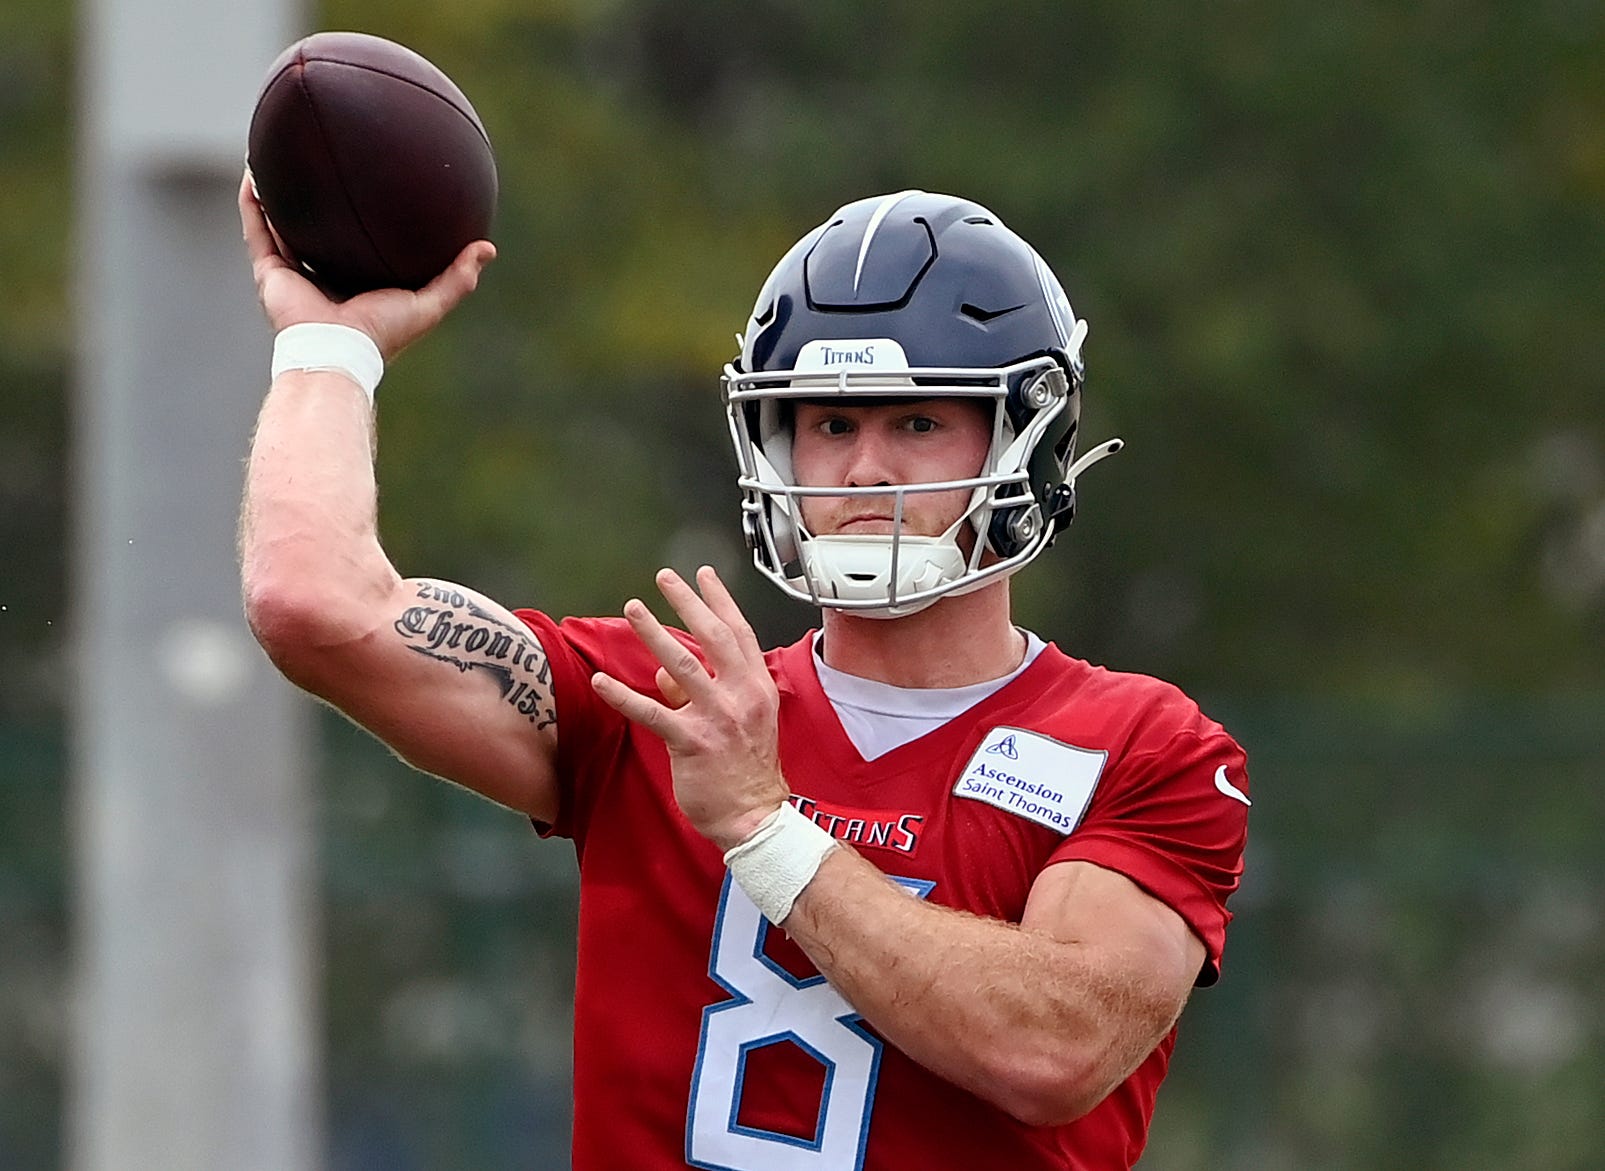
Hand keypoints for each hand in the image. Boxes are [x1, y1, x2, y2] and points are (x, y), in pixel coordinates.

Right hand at [239, 170, 494, 360]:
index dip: (362, 220)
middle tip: (324, 163)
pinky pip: (257, 228)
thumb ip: (458, 278)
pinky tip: (254, 170)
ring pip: (280, 225)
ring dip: (277, 194)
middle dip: (317, 202)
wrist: (339, 351)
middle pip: (318, 232)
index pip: (359, 246)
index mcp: (356, 284)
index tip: (372, 187)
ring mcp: (292, 275)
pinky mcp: (269, 273)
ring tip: (278, 156)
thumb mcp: (429, 303)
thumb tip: (488, 247)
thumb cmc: (383, 333)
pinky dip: (253, 201)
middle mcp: (322, 277)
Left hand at [591, 567, 789, 851]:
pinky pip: (652, 713)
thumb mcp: (741, 721)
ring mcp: (718, 718)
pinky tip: (603, 681)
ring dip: (655, 632)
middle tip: (664, 578)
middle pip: (713, 638)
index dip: (720, 601)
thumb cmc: (746, 770)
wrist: (754, 816)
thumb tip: (667, 673)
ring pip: (681, 665)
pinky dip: (624, 696)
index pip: (739, 633)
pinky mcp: (692, 742)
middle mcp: (742, 697)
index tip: (704, 575)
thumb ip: (706, 691)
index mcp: (758, 688)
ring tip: (633, 608)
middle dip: (687, 603)